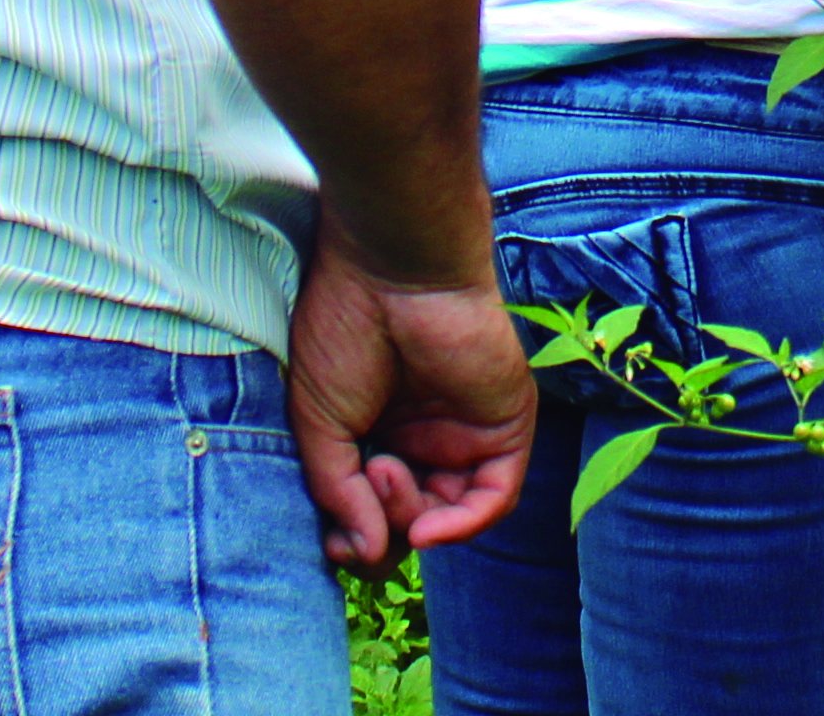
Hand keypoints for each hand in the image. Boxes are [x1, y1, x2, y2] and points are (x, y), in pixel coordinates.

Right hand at [283, 246, 534, 568]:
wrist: (391, 268)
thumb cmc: (343, 328)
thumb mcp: (319, 424)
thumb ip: (339, 493)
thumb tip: (362, 555)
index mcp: (377, 431)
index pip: (374, 511)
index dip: (355, 538)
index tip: (334, 541)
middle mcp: (423, 435)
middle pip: (413, 519)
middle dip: (384, 527)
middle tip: (363, 483)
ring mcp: (466, 431)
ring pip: (450, 513)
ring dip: (415, 518)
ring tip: (383, 471)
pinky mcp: (504, 423)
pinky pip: (495, 496)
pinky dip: (464, 525)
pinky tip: (428, 529)